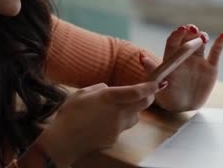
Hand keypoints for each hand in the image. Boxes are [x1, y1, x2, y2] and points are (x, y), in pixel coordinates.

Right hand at [38, 81, 162, 166]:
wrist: (64, 141)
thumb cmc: (70, 114)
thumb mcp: (82, 93)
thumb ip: (99, 89)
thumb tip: (108, 89)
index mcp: (109, 98)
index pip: (137, 92)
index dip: (150, 87)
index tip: (158, 82)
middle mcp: (118, 113)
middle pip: (143, 104)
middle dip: (148, 97)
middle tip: (146, 92)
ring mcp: (118, 127)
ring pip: (134, 116)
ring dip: (131, 110)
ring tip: (114, 108)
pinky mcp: (115, 138)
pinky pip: (122, 127)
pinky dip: (117, 122)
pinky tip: (101, 122)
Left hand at [141, 24, 222, 111]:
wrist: (182, 107)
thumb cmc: (166, 94)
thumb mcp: (157, 82)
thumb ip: (151, 69)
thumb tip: (141, 55)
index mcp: (171, 58)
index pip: (173, 42)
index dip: (177, 34)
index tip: (181, 29)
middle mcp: (184, 56)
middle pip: (188, 39)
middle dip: (190, 31)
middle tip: (192, 29)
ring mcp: (198, 61)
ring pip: (201, 44)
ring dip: (202, 37)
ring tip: (203, 37)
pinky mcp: (210, 68)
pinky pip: (215, 54)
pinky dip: (219, 44)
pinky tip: (222, 36)